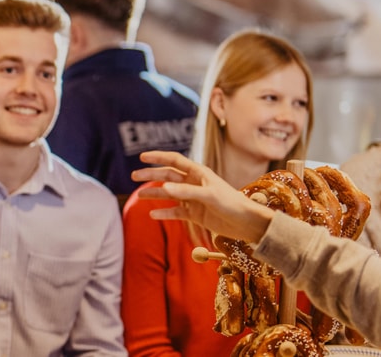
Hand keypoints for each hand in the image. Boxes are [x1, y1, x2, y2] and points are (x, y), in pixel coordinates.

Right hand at [132, 151, 274, 243]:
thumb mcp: (209, 195)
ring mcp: (193, 199)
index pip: (175, 160)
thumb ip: (186, 191)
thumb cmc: (231, 203)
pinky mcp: (195, 214)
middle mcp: (194, 183)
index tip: (142, 156)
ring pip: (169, 194)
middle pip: (168, 176)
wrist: (246, 223)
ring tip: (139, 196)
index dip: (158, 157)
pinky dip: (164, 213)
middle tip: (134, 176)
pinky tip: (153, 214)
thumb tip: (163, 186)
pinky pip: (175, 212)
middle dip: (151, 175)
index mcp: (199, 172)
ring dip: (154, 194)